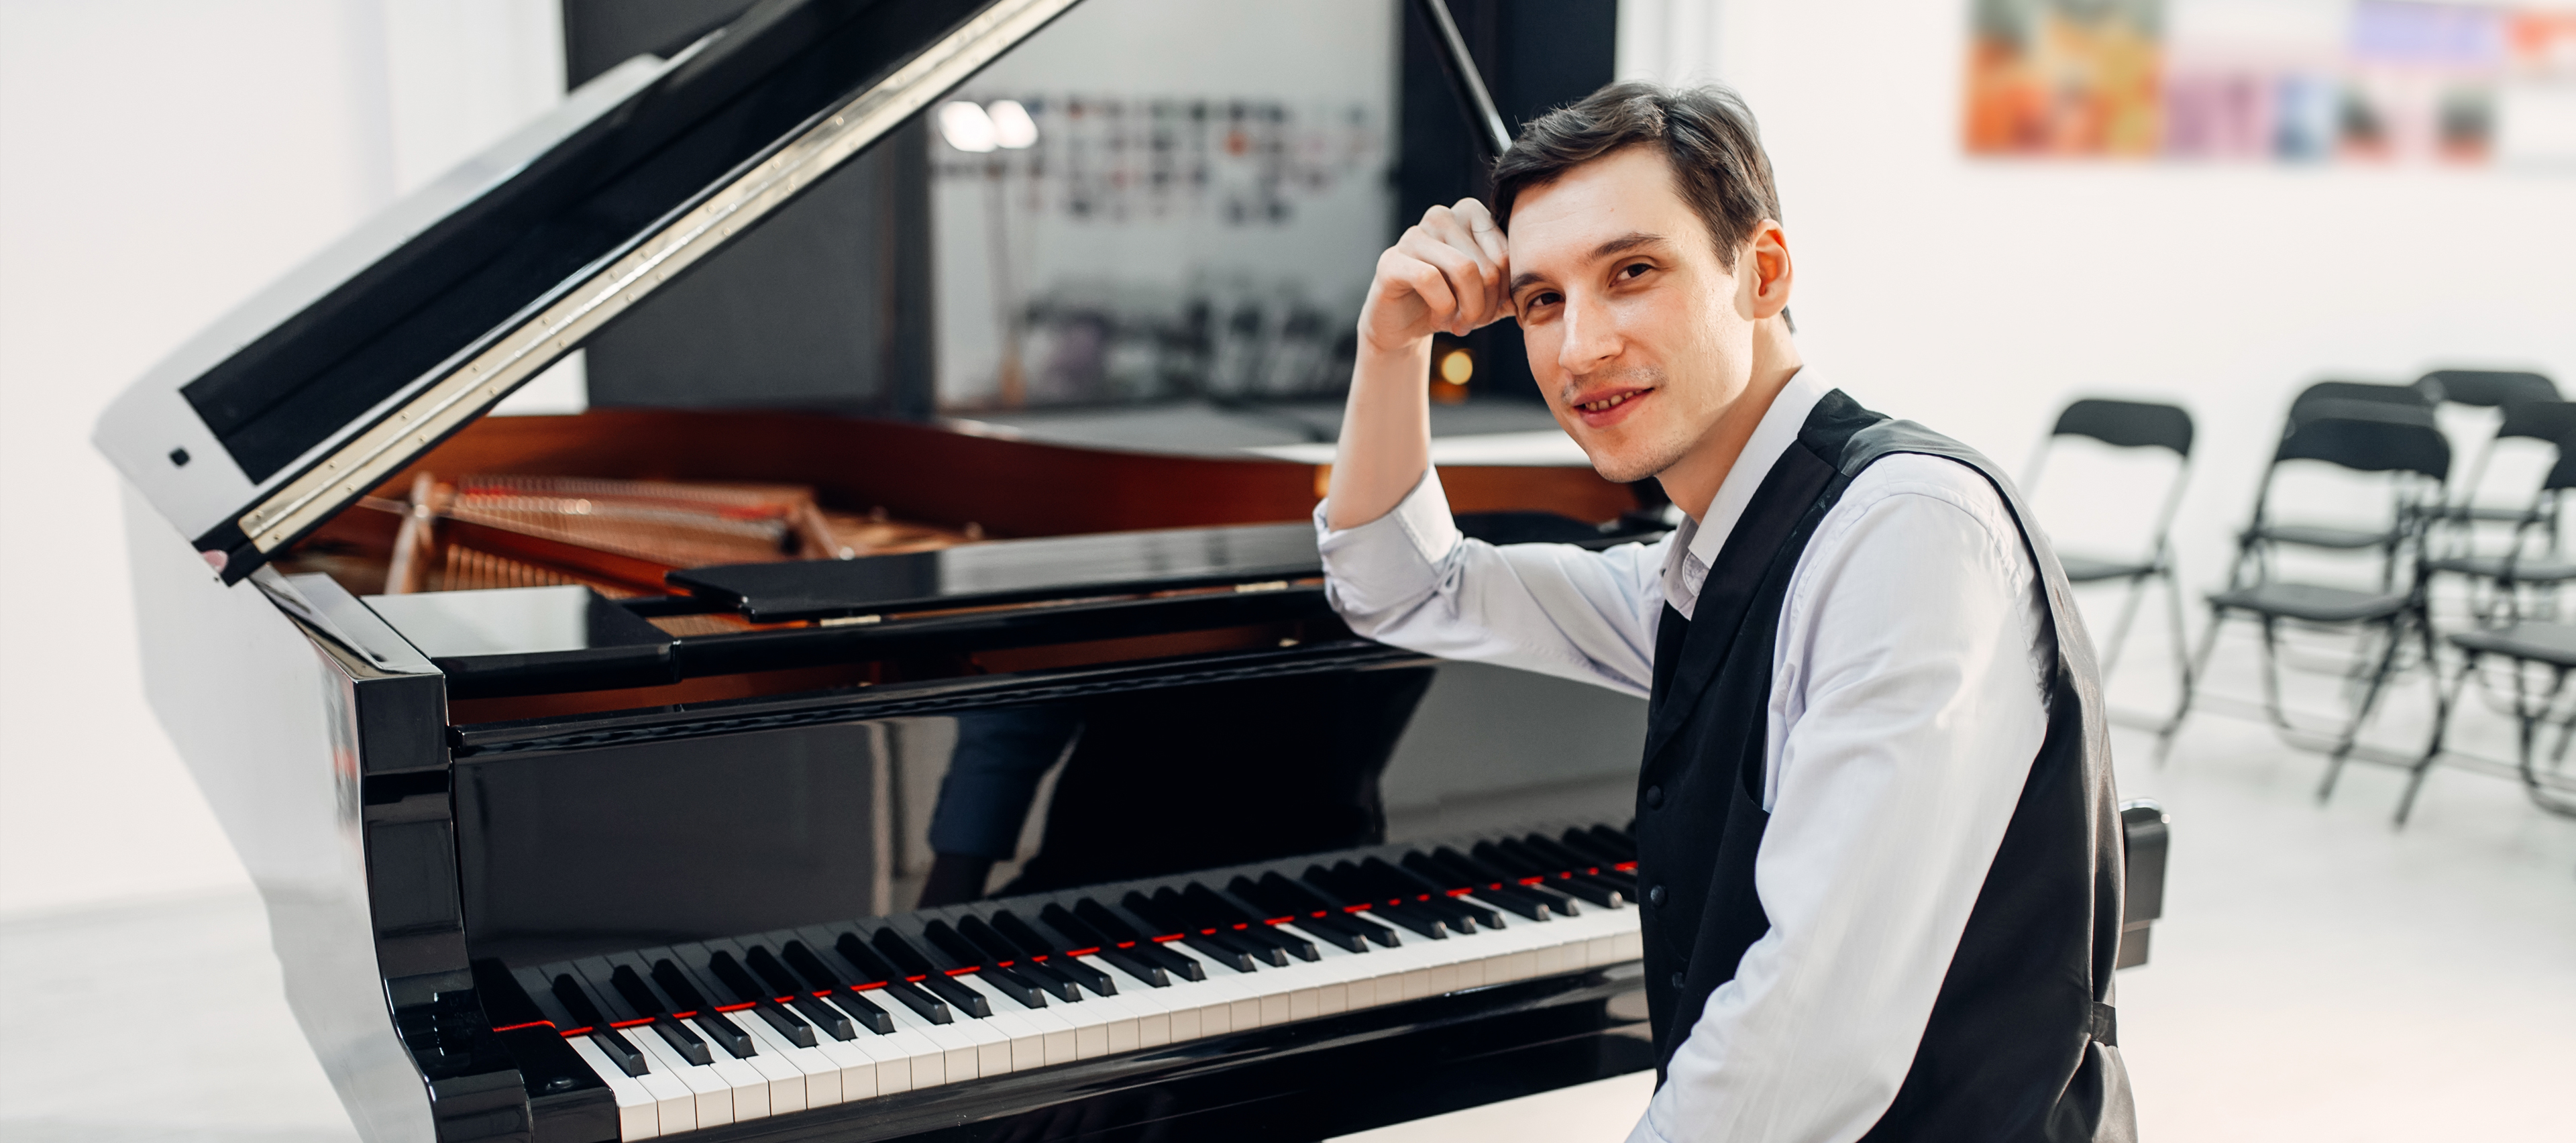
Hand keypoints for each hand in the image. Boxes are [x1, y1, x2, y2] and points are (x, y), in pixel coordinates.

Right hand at [1358, 198, 1511, 356]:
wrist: (1404, 323)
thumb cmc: (1451, 301)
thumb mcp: (1490, 293)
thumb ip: (1514, 284)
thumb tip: (1540, 285)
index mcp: (1469, 213)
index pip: (1507, 253)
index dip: (1507, 291)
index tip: (1496, 312)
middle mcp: (1441, 216)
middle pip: (1488, 264)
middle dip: (1488, 305)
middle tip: (1476, 324)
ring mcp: (1413, 235)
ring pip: (1463, 270)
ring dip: (1468, 310)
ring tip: (1461, 325)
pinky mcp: (1391, 259)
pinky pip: (1429, 279)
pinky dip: (1442, 308)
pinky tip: (1439, 319)